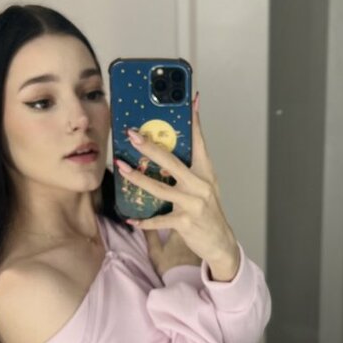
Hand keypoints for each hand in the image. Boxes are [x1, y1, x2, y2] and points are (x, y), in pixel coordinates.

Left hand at [116, 92, 240, 281]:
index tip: (190, 100)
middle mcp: (201, 185)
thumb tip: (166, 153)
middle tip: (132, 134)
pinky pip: (159, 220)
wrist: (220, 242)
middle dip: (150, 147)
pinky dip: (143, 221)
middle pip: (172, 161)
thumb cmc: (208, 212)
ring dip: (137, 178)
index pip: (200, 142)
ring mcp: (193, 203)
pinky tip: (130, 218)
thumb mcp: (204, 187)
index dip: (195, 121)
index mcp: (206, 172)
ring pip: (160, 188)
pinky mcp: (185, 222)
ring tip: (121, 167)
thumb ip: (190, 170)